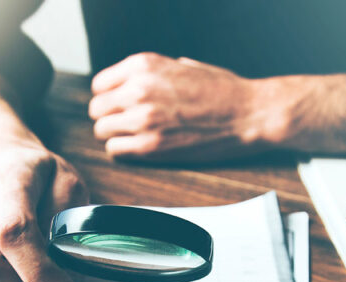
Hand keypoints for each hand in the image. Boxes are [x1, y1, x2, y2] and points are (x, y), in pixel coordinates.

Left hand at [89, 53, 272, 160]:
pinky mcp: (151, 146)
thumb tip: (132, 83)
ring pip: (102, 131)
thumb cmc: (222, 90)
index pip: (100, 85)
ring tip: (136, 139)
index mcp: (144, 64)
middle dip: (110, 118)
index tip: (121, 108)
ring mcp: (143, 118)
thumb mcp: (182, 65)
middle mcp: (138, 88)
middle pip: (97, 109)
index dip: (110, 98)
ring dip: (116, 137)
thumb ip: (152, 73)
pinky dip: (123, 153)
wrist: (248, 113)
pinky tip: (140, 150)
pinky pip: (115, 151)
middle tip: (128, 126)